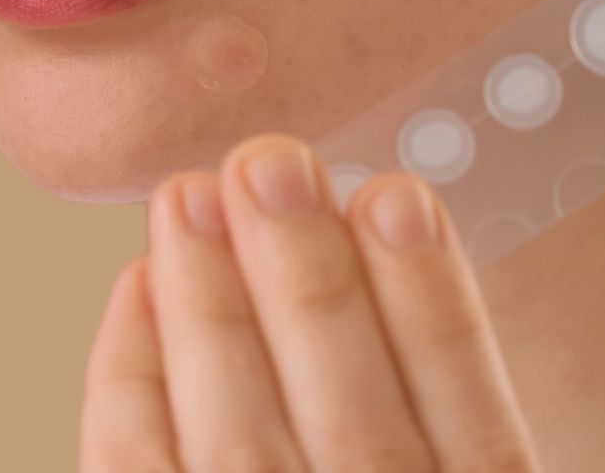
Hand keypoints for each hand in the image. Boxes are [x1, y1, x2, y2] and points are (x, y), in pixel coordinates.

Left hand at [79, 133, 542, 471]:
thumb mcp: (457, 470)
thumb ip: (451, 421)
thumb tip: (395, 222)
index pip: (478, 438)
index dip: (437, 315)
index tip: (396, 196)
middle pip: (356, 439)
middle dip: (309, 293)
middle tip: (269, 163)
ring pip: (243, 462)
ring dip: (213, 323)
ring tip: (191, 198)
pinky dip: (126, 393)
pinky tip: (133, 292)